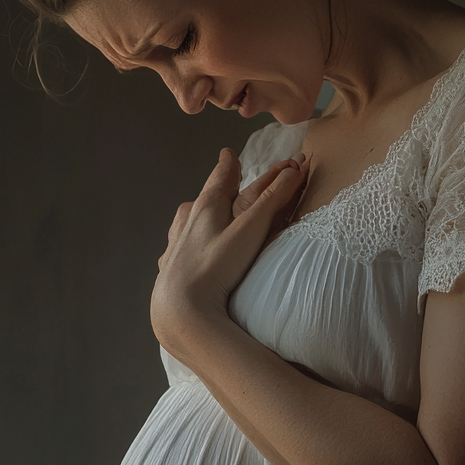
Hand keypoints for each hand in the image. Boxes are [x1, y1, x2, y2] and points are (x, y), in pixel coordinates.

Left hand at [151, 149, 308, 360]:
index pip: (221, 175)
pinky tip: (187, 250)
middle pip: (206, 197)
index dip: (230, 164)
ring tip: (206, 215)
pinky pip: (181, 245)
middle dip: (220, 190)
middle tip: (227, 182)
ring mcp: (175, 242)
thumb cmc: (215, 268)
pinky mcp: (170, 266)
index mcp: (206, 204)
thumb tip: (293, 169)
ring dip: (201, 214)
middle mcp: (186, 218)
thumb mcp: (250, 231)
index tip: (229, 154)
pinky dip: (189, 241)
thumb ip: (272, 200)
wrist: (179, 310)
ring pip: (190, 220)